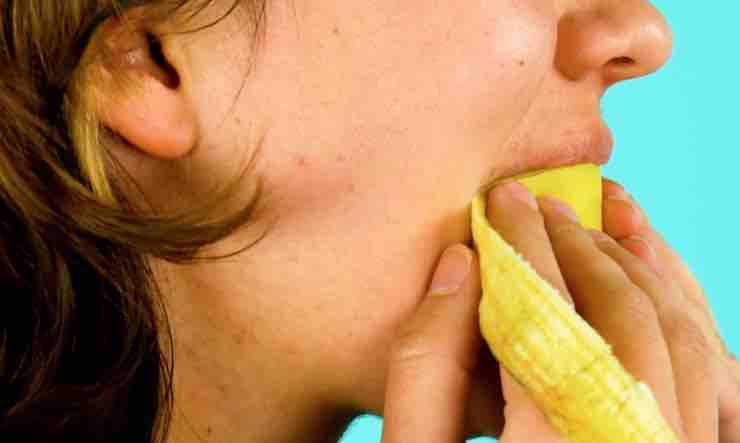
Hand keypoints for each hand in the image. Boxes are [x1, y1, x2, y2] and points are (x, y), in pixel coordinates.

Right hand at [381, 179, 729, 442]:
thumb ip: (423, 368)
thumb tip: (459, 269)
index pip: (546, 320)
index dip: (526, 247)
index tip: (504, 201)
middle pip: (621, 324)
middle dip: (579, 249)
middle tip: (539, 210)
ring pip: (686, 343)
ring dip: (638, 270)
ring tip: (595, 226)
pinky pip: (718, 380)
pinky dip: (690, 315)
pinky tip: (655, 275)